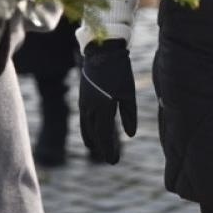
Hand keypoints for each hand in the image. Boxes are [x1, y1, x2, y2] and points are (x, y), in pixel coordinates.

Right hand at [78, 40, 137, 163]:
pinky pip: (83, 118)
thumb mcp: (128, 93)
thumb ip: (129, 115)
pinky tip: (92, 130)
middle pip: (93, 134)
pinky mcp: (83, 96)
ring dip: (92, 139)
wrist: (102, 51)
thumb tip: (130, 135)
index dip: (108, 149)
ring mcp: (84, 102)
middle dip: (101, 147)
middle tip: (110, 158)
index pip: (104, 135)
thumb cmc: (119, 71)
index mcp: (102, 107)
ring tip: (97, 148)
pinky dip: (87, 128)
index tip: (114, 161)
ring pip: (85, 127)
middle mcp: (89, 107)